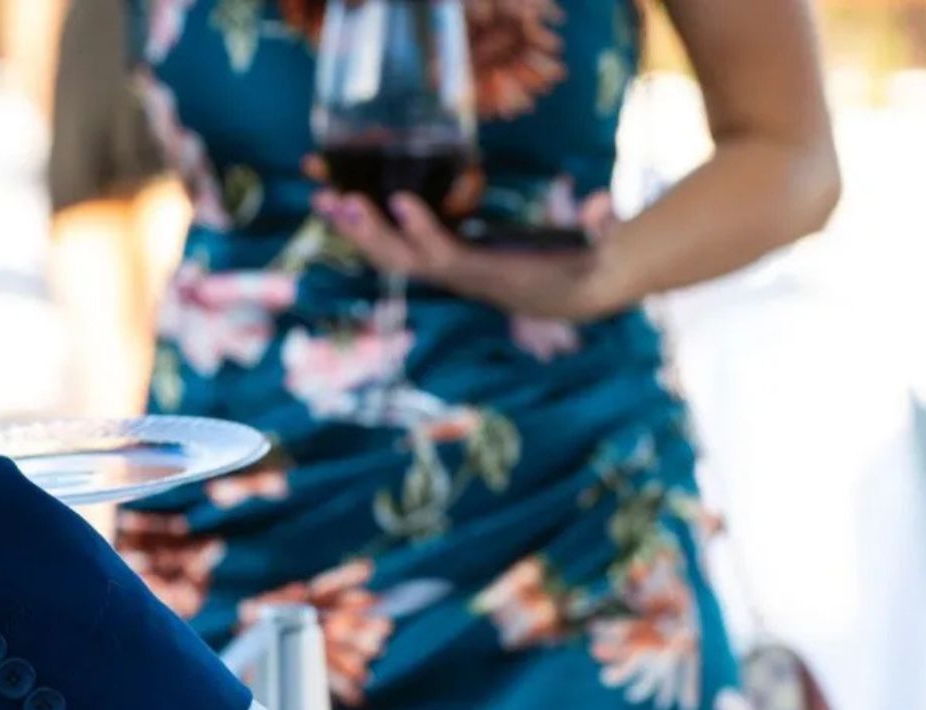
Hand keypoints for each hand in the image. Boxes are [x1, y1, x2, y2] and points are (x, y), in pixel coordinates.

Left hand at [314, 185, 624, 324]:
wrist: (576, 293)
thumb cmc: (585, 264)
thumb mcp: (598, 248)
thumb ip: (601, 229)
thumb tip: (603, 206)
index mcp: (494, 274)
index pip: (452, 256)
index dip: (424, 232)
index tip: (399, 201)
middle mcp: (464, 276)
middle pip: (408, 261)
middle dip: (372, 234)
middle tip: (339, 202)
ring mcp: (451, 270)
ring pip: (395, 256)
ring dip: (358, 231)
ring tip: (321, 199)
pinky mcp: (446, 259)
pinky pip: (400, 245)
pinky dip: (372, 227)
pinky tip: (344, 204)